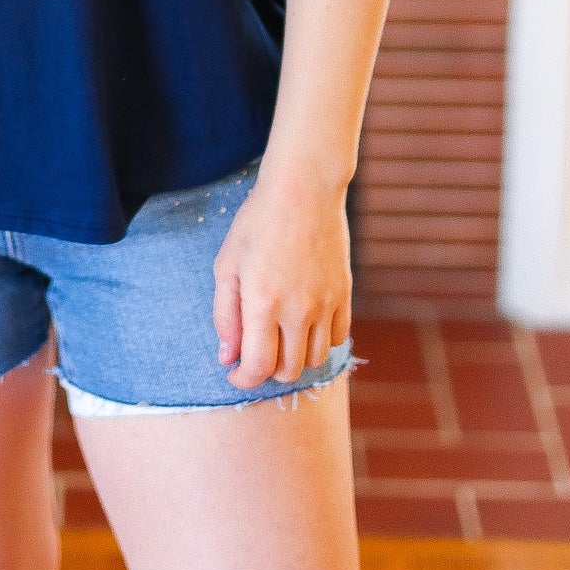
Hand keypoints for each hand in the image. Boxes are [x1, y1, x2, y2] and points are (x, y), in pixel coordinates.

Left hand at [212, 165, 352, 388]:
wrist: (303, 189)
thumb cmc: (258, 223)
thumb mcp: (227, 264)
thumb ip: (225, 315)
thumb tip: (227, 357)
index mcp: (263, 302)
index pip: (258, 368)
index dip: (243, 379)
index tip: (235, 372)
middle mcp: (298, 309)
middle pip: (288, 371)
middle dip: (267, 370)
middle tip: (255, 351)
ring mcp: (326, 304)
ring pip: (314, 360)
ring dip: (294, 358)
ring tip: (279, 336)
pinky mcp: (344, 295)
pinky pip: (337, 339)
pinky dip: (319, 342)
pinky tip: (304, 323)